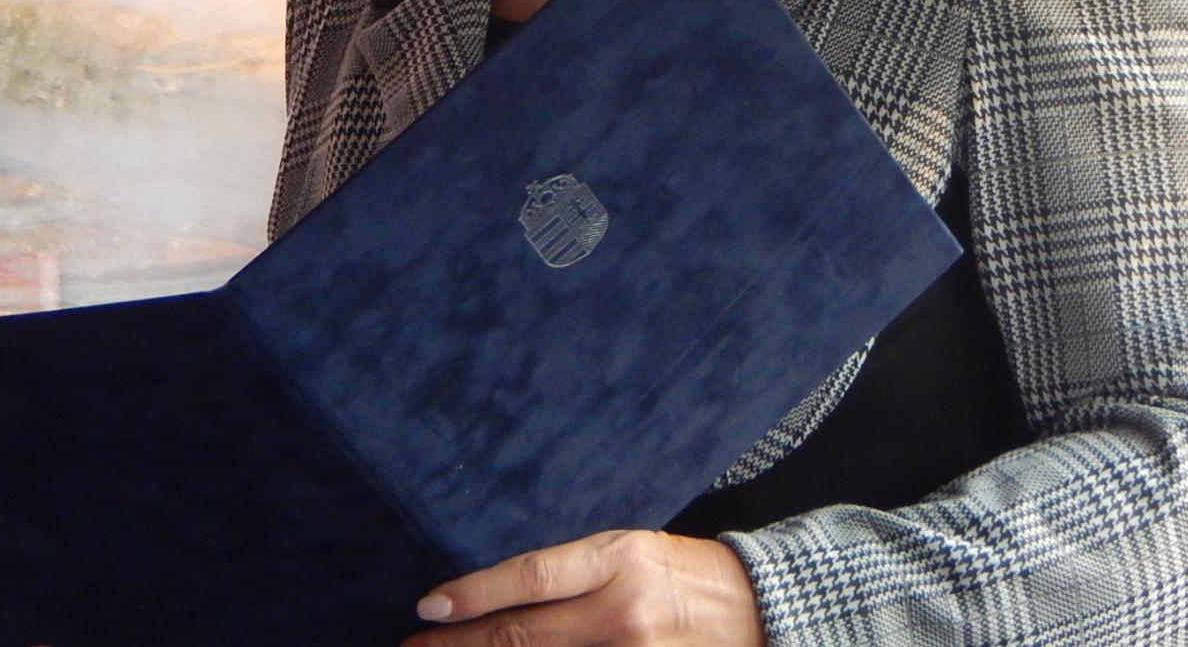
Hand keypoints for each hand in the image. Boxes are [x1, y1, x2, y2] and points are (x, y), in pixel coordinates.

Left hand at [401, 529, 764, 645]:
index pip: (530, 577)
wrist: (759, 610)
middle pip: (523, 636)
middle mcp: (621, 611)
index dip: (474, 595)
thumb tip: (500, 598)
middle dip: (460, 646)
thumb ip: (571, 573)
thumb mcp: (628, 551)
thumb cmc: (680, 574)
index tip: (428, 606)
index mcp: (618, 559)